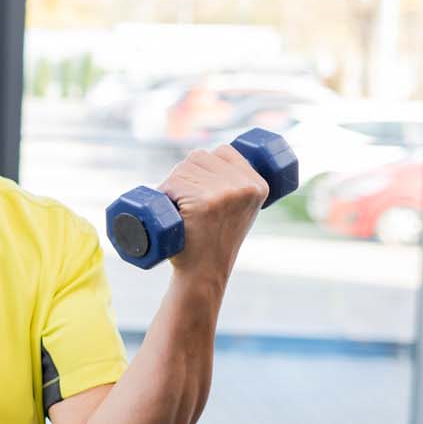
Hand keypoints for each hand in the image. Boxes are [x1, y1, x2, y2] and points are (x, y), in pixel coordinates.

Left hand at [157, 144, 270, 283]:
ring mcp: (225, 193)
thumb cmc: (215, 239)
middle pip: (199, 157)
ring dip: (173, 184)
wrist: (204, 272)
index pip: (223, 151)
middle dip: (185, 175)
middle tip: (186, 203)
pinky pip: (172, 183)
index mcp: (258, 185)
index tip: (200, 188)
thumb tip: (215, 155)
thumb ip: (236, 183)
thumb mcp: (240, 208)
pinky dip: (164, 193)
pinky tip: (172, 210)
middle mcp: (245, 186)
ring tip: (181, 209)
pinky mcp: (203, 202)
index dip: (204, 166)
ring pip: (183, 168)